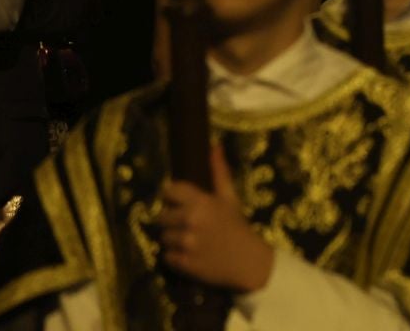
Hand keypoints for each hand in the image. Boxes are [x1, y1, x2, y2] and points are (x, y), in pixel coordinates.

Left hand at [159, 145, 274, 292]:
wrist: (248, 261)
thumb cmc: (238, 226)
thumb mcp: (230, 198)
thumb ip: (219, 172)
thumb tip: (214, 146)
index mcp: (202, 202)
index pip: (170, 190)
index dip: (171, 195)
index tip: (177, 200)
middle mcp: (190, 221)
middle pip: (161, 215)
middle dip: (171, 218)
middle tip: (185, 222)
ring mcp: (185, 243)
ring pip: (163, 236)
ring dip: (173, 237)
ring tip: (188, 238)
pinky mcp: (182, 263)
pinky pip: (166, 255)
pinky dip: (174, 255)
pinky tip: (188, 253)